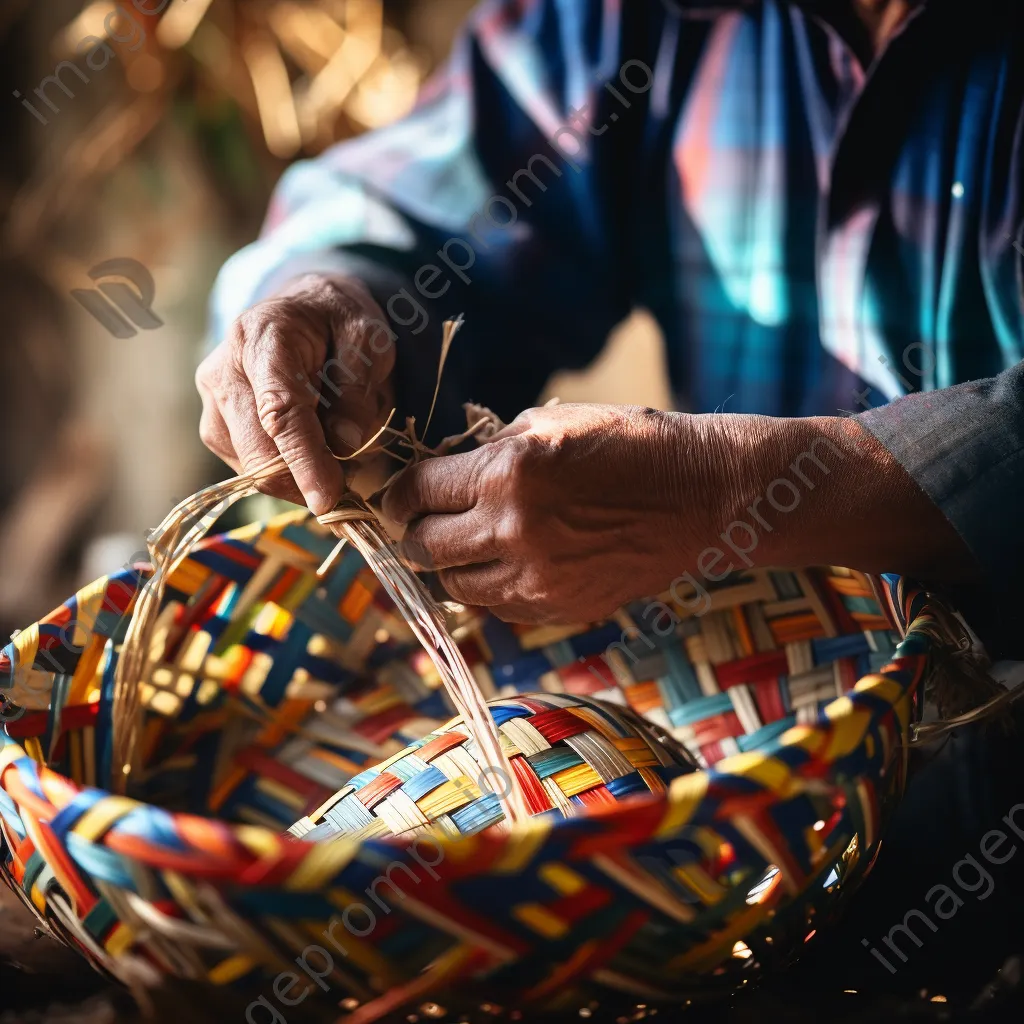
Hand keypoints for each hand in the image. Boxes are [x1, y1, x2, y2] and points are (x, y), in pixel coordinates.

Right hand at [196, 274, 394, 513]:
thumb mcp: (367, 339)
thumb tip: (345, 445)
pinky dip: (286, 472)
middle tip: (352, 487)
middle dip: (305, 480)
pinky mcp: (215, 427)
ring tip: (337, 454)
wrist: (303, 308)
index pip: (279, 411)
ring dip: (298, 477)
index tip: (328, 499)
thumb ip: (358, 388)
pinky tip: (311, 451)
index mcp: (263, 338)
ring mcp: (212, 402)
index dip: (304, 460)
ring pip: (252, 467)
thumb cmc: (338, 322)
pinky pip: (250, 467)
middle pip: (257, 450)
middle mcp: (224, 370)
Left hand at [382, 403, 721, 622]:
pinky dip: (491, 588)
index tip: (398, 498)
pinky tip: (509, 563)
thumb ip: (491, 449)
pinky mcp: (560, 608)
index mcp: (505, 475)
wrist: (702, 497)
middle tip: (425, 522)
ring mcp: (537, 579)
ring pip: (454, 587)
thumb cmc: (631, 444)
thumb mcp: (552, 423)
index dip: (397, 494)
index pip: (416, 493)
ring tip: (466, 545)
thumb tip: (449, 470)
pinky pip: (498, 608)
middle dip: (414, 533)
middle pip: (423, 548)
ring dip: (451, 565)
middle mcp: (512, 532)